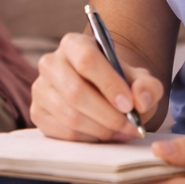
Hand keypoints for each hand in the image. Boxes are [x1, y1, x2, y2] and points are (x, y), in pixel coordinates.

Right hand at [32, 31, 164, 141]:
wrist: (102, 93)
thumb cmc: (120, 83)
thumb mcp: (140, 80)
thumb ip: (147, 87)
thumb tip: (139, 100)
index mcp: (74, 44)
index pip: (87, 60)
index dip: (109, 84)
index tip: (128, 105)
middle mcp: (51, 62)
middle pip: (75, 91)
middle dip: (107, 115)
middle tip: (130, 127)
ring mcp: (40, 88)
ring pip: (69, 115)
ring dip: (100, 129)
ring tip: (120, 132)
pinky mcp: (37, 112)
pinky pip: (62, 132)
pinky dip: (87, 138)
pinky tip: (102, 135)